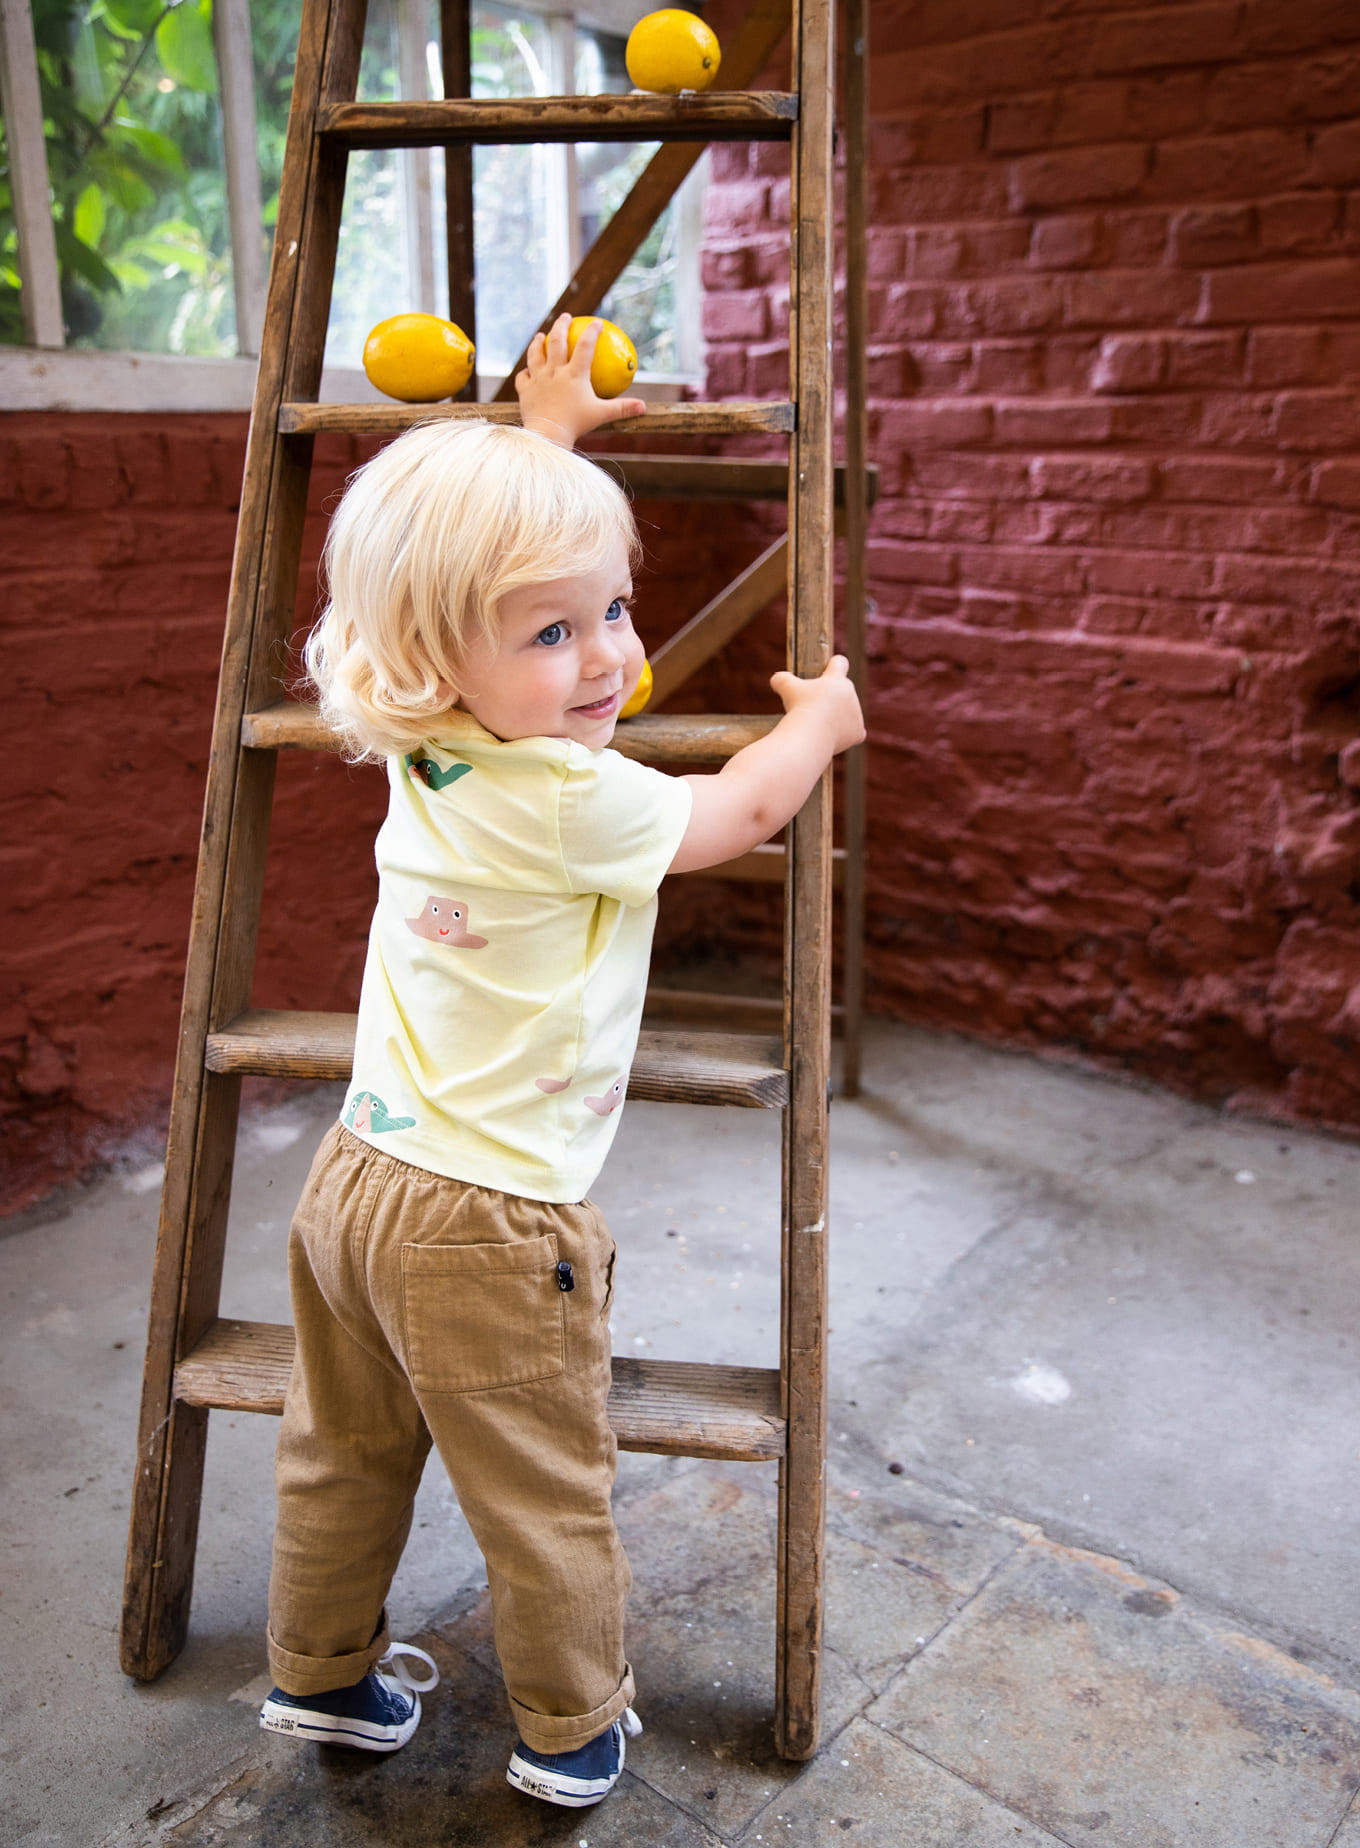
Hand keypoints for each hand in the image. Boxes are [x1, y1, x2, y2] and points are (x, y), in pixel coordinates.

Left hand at [515, 313, 646, 447]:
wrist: (548, 435)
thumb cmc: (577, 424)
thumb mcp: (601, 415)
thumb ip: (622, 408)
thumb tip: (643, 407)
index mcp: (574, 374)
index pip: (585, 346)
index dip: (592, 332)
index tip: (597, 322)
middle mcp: (555, 371)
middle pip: (557, 341)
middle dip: (561, 325)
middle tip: (566, 317)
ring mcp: (538, 379)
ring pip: (535, 354)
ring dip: (538, 343)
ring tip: (540, 336)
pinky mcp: (525, 390)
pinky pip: (523, 377)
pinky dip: (526, 373)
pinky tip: (527, 371)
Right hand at [769, 655, 865, 754]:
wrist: (810, 734)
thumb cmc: (799, 708)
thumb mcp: (786, 688)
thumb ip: (782, 679)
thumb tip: (776, 679)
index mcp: (836, 679)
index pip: (840, 663)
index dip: (834, 665)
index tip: (828, 669)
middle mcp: (850, 693)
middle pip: (843, 691)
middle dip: (832, 697)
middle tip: (815, 707)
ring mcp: (856, 713)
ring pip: (848, 713)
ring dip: (838, 716)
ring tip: (819, 725)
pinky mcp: (859, 732)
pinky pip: (855, 732)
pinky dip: (846, 735)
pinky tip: (833, 736)